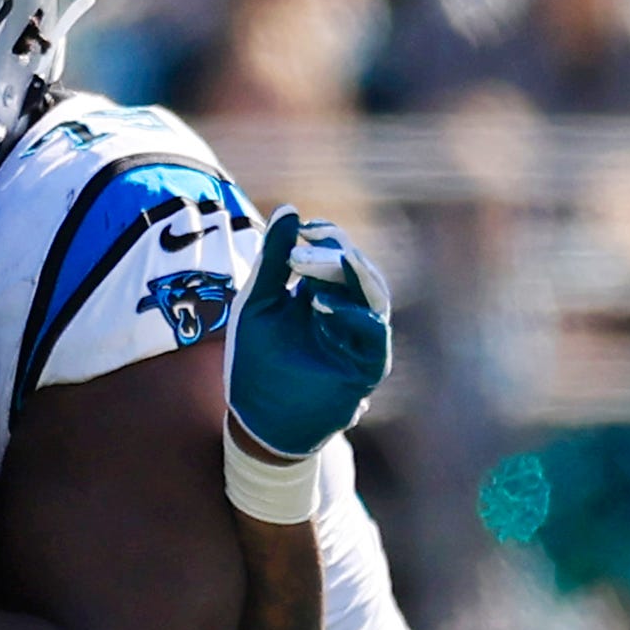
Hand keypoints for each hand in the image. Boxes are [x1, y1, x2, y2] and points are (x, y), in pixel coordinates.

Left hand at [227, 210, 391, 459]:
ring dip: (347, 273)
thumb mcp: (258, 303)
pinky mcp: (368, 365)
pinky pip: (373, 332)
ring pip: (374, 294)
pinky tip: (320, 303)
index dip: (323, 237)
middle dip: (332, 252)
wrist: (258, 421)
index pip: (336, 254)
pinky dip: (351, 314)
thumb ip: (274, 261)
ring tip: (312, 262)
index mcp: (322, 294)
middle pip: (357, 270)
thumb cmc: (256, 364)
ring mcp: (361, 338)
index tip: (301, 226)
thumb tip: (291, 209)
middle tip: (302, 246)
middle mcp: (348, 312)